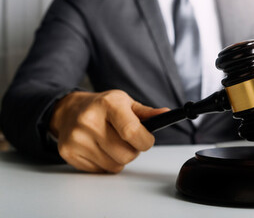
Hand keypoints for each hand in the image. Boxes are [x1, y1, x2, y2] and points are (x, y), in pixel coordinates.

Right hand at [49, 90, 168, 172]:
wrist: (68, 110)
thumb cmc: (102, 107)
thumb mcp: (125, 102)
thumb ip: (147, 113)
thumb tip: (166, 114)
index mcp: (108, 104)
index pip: (132, 132)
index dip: (145, 141)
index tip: (146, 140)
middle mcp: (89, 120)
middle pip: (126, 154)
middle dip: (133, 151)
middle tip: (127, 141)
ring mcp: (77, 138)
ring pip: (115, 165)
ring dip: (119, 158)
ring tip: (112, 143)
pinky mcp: (68, 152)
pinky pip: (100, 170)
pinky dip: (105, 163)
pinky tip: (99, 148)